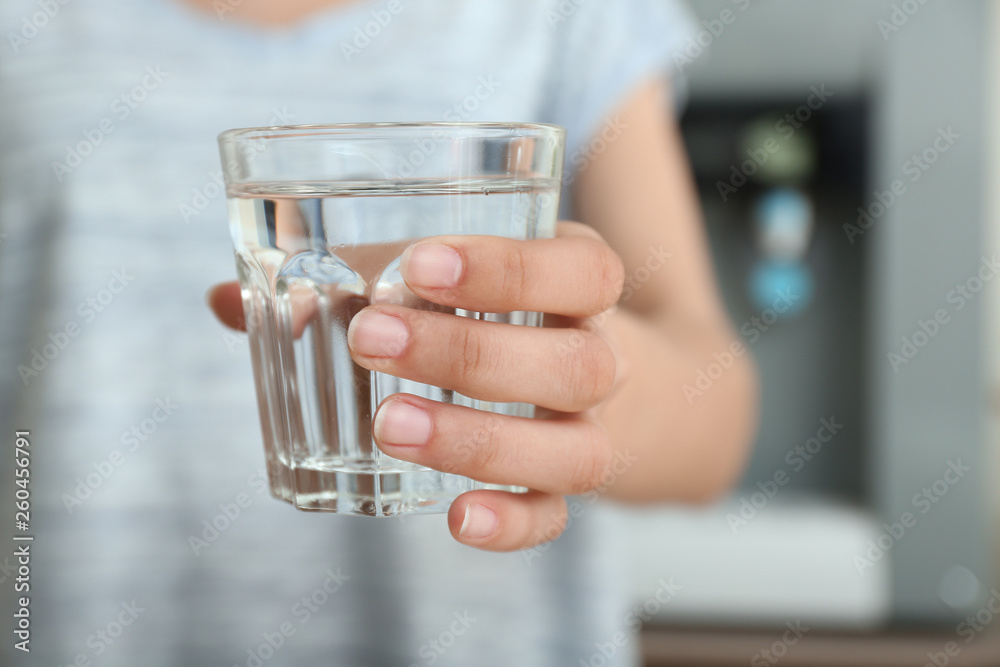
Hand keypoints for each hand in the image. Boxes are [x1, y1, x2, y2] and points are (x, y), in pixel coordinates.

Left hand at [208, 222, 625, 550]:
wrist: (578, 367)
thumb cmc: (489, 306)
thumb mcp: (442, 275)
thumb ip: (349, 278)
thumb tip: (227, 301)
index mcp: (578, 283)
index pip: (584, 272)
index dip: (512, 270)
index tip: (419, 267)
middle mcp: (599, 357)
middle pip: (576, 364)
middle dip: (470, 355)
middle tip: (370, 340)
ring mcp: (590, 430)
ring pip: (575, 450)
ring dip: (480, 441)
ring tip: (388, 426)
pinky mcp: (564, 487)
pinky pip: (557, 517)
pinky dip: (512, 523)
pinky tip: (455, 517)